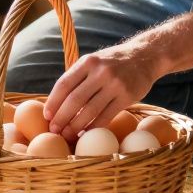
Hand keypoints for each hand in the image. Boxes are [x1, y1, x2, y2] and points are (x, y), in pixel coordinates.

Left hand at [44, 42, 160, 138]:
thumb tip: (56, 104)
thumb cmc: (113, 63)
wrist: (145, 56)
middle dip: (61, 118)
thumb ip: (77, 78)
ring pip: (89, 111)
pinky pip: (106, 116)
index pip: (64, 84)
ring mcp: (115, 84)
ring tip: (68, 135)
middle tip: (54, 131)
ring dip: (76, 126)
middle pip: (74, 100)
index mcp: (88, 62)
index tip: (47, 117)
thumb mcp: (94, 62)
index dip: (53, 102)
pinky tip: (86, 134)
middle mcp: (100, 71)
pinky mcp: (127, 96)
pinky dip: (93, 127)